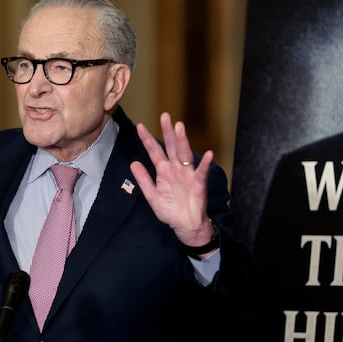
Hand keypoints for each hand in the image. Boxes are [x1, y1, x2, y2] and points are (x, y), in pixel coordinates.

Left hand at [130, 112, 215, 250]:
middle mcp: (176, 169)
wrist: (185, 226)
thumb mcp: (152, 195)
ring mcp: (187, 175)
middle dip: (167, 132)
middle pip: (171, 147)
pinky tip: (209, 153)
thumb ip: (143, 179)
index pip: (154, 152)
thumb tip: (133, 163)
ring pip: (184, 155)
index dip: (147, 140)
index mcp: (164, 171)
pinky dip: (205, 163)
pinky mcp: (198, 184)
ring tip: (180, 127)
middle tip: (164, 116)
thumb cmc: (170, 210)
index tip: (140, 126)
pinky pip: (202, 172)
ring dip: (183, 141)